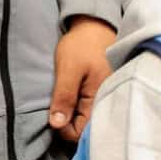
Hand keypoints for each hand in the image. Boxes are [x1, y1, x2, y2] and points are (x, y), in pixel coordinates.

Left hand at [50, 15, 115, 141]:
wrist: (96, 27)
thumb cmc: (82, 46)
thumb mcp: (68, 69)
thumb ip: (64, 97)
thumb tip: (56, 124)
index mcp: (100, 99)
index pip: (81, 132)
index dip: (63, 129)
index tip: (53, 115)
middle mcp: (107, 103)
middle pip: (87, 130)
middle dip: (70, 124)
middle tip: (57, 108)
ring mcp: (107, 99)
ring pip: (89, 121)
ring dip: (74, 116)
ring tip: (65, 102)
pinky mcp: (105, 94)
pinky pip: (93, 111)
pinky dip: (80, 110)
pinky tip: (73, 99)